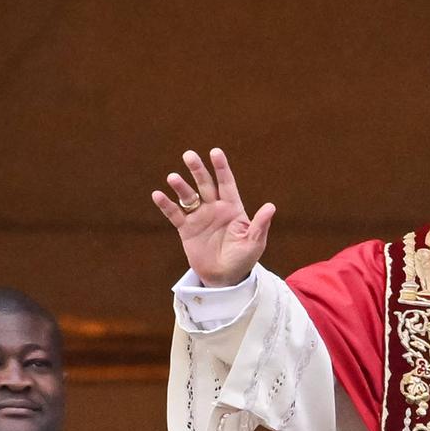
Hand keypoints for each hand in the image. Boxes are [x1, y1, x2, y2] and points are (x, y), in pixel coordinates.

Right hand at [151, 147, 274, 286]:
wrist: (224, 278)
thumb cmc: (242, 259)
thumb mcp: (254, 243)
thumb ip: (260, 224)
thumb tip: (271, 207)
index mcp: (233, 208)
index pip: (227, 184)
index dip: (221, 168)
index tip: (215, 152)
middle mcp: (214, 208)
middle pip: (205, 184)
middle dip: (198, 170)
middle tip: (189, 155)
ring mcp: (199, 217)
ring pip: (189, 196)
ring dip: (181, 186)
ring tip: (173, 177)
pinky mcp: (186, 228)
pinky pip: (175, 214)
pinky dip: (166, 205)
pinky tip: (158, 195)